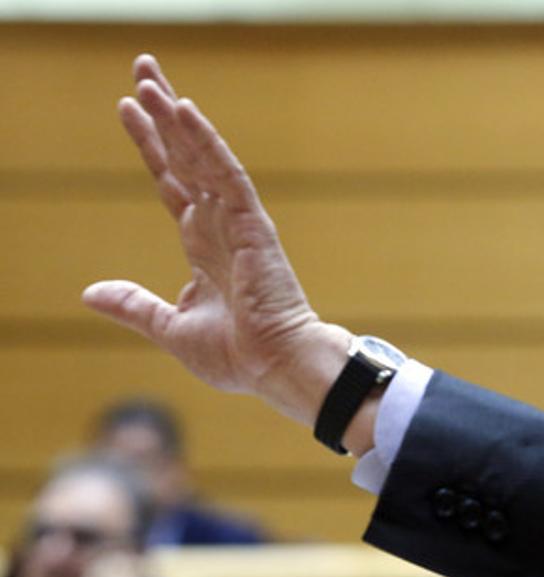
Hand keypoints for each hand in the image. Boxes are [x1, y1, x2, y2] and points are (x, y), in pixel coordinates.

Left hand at [83, 55, 349, 423]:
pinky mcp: (252, 222)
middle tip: (142, 69)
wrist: (277, 365)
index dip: (150, 146)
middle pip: (184, 156)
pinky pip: (225, 172)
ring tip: (148, 79)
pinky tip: (183, 110)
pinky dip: (204, 141)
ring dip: (174, 117)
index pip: (171, 183)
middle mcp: (218, 224)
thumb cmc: (239, 355)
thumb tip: (90, 293)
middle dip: (161, 115)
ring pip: (200, 156)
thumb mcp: (171, 328)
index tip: (129, 109)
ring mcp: (236, 220)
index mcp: (203, 245)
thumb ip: (134, 306)